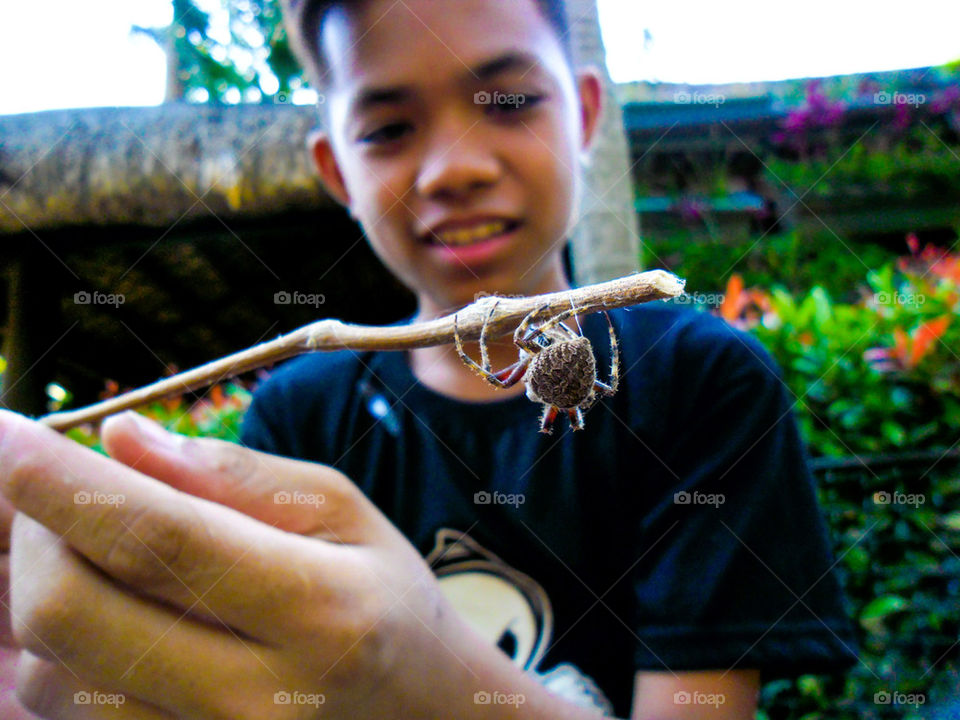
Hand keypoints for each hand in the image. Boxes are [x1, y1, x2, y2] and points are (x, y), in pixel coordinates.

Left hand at [0, 410, 480, 718]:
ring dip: (34, 597)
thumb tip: (118, 437)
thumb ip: (235, 474)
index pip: (157, 535)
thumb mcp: (343, 514)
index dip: (60, 479)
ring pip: (47, 681)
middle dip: (32, 535)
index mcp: (315, 609)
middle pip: (71, 613)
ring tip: (81, 552)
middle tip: (50, 493)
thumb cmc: (386, 601)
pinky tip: (88, 612)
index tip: (5, 430)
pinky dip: (47, 660)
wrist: (424, 719)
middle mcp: (255, 701)